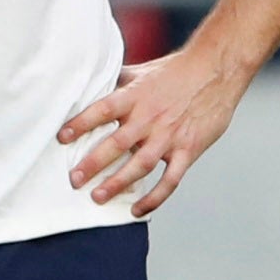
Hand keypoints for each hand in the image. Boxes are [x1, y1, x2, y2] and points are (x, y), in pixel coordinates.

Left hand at [60, 44, 251, 217]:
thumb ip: (118, 82)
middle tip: (74, 181)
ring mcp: (170, 136)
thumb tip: (91, 82)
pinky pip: (170, 180)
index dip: (81, 123)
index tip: (62, 137)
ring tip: (98, 197)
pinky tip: (138, 209)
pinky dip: (154, 198)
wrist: (217, 71)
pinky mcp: (188, 150)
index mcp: (135, 96)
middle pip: (116, 144)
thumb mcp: (143, 71)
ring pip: (140, 165)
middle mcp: (150, 118)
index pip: (102, 110)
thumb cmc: (177, 71)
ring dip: (118, 183)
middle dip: (92, 164)